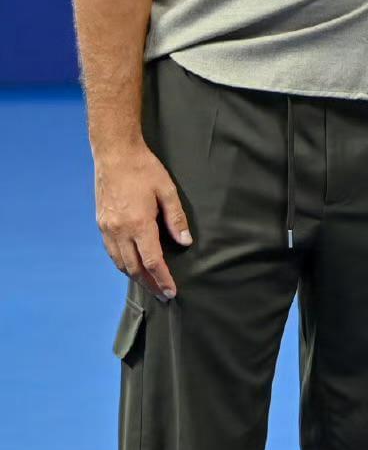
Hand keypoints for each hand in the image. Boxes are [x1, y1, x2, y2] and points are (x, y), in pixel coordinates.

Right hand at [94, 141, 191, 300]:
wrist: (115, 154)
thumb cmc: (144, 169)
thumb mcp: (167, 190)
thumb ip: (176, 218)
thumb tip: (185, 242)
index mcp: (138, 224)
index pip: (152, 261)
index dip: (162, 279)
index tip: (171, 292)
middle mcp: (119, 231)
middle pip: (134, 268)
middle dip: (150, 284)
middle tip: (163, 295)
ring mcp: (107, 228)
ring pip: (120, 263)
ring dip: (135, 276)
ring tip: (150, 285)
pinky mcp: (101, 224)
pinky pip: (112, 252)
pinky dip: (123, 264)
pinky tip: (133, 266)